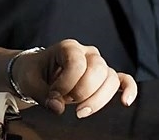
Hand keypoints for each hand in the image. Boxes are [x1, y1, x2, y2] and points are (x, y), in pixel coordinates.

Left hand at [14, 39, 136, 117]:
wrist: (35, 73)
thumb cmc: (33, 73)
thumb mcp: (30, 82)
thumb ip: (43, 95)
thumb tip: (58, 108)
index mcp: (68, 47)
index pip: (77, 63)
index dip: (66, 84)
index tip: (54, 96)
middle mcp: (87, 53)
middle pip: (98, 70)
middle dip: (82, 92)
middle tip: (65, 102)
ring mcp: (98, 64)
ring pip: (111, 79)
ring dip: (97, 99)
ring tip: (79, 111)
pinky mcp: (105, 78)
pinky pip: (124, 80)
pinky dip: (128, 90)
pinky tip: (125, 102)